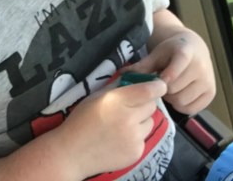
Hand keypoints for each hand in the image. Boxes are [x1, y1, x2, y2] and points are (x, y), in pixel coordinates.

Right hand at [48, 78, 167, 178]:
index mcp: (117, 101)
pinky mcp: (137, 153)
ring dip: (141, 121)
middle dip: (144, 104)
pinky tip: (120, 139)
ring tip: (123, 125)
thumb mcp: (96, 96)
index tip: (159, 85)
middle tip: (131, 107)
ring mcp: (134, 138)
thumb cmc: (81, 120)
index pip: (148, 91)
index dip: (157, 86)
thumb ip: (117, 88)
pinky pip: (143, 138)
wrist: (73, 152)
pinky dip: (136, 137)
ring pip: (150, 123)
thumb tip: (135, 80)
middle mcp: (129, 119)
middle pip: (152, 106)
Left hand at [127, 29, 214, 115]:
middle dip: (164, 90)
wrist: (194, 47)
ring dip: (172, 99)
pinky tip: (178, 95)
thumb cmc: (171, 51)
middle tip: (161, 85)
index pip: (176, 68)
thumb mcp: (156, 54)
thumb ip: (142, 66)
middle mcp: (201, 67)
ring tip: (170, 89)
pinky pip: (191, 109)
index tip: (157, 79)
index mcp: (186, 53)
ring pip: (182, 101)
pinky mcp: (211, 94)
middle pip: (175, 90)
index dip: (165, 77)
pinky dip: (182, 106)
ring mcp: (208, 82)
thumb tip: (122, 74)